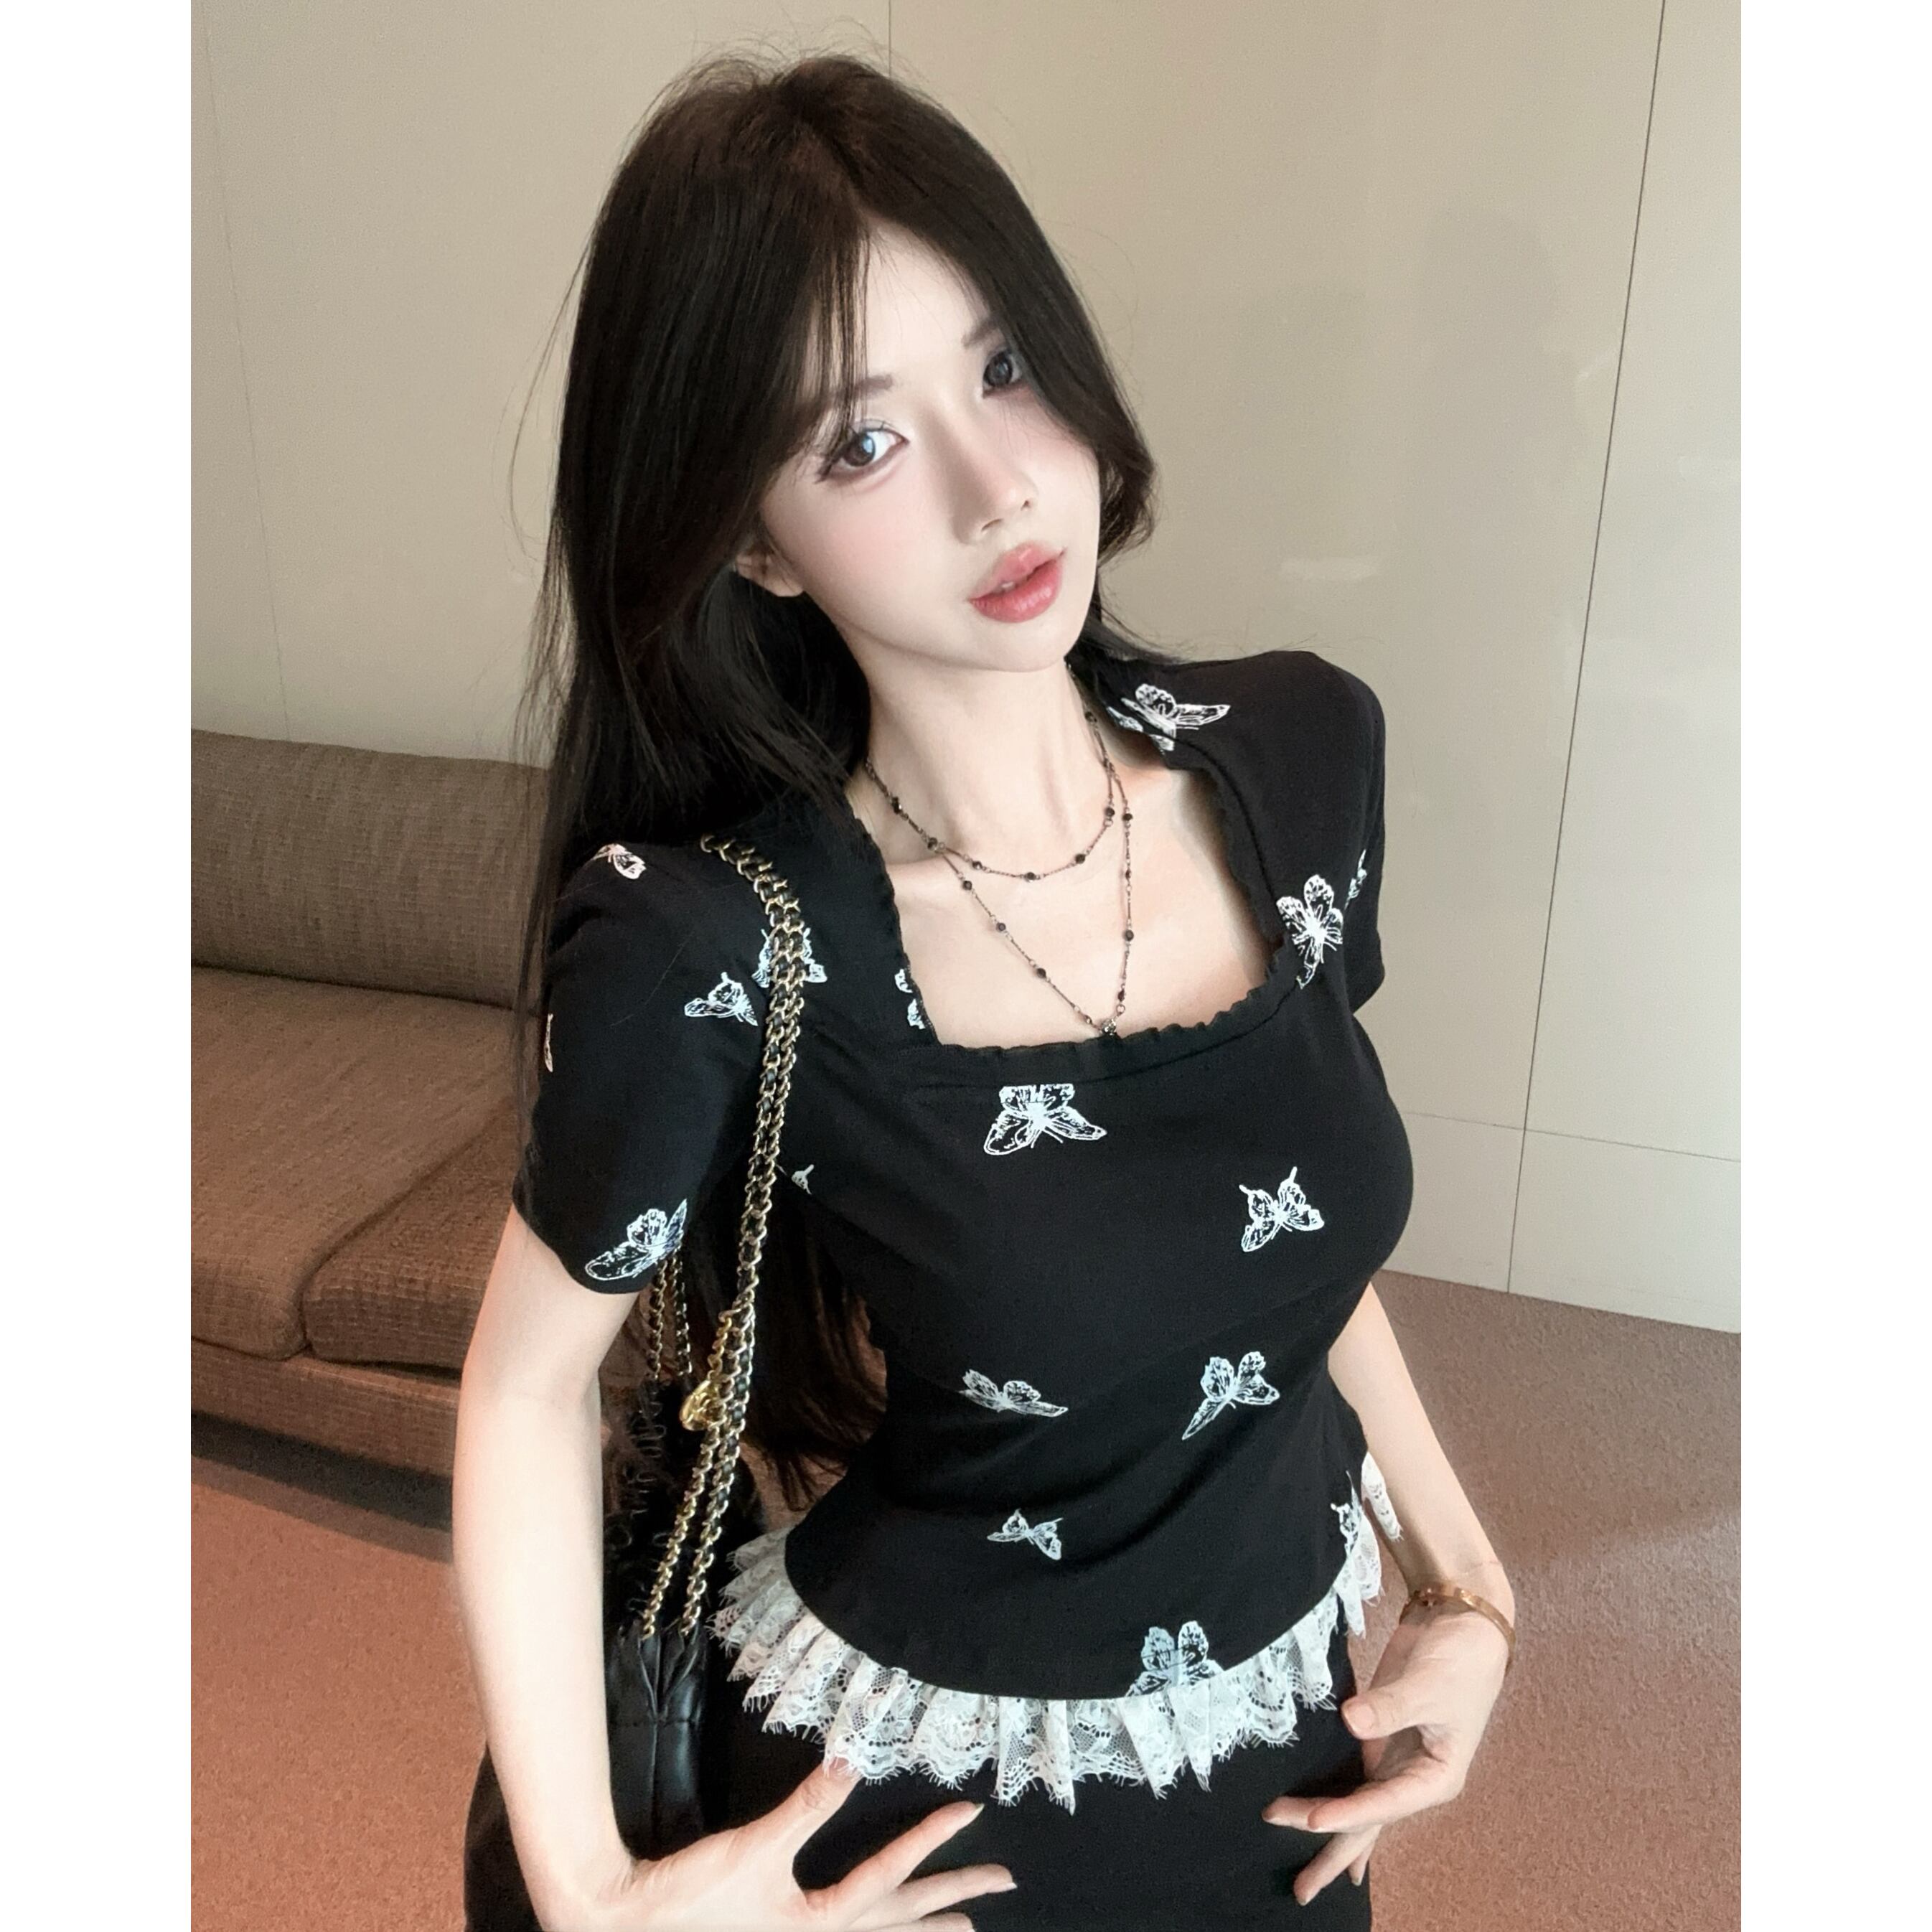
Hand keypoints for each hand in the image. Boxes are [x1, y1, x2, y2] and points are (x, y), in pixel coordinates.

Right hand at [567, 1756, 1016, 1929]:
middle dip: (954, 1900)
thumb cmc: (693, 1895)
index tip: (970, 1811)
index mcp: (821, 1925)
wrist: (631, 1925)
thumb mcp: (756, 1847)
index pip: (891, 1875)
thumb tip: (849, 1761)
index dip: (932, 1839)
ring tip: (966, 1926)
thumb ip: (806, 1807)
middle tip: (1003, 1884)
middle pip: (903, 1923)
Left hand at [1262, 1602, 1508, 1906]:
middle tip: (1300, 1891)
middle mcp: (1415, 1779)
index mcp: (1437, 1776)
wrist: (1462, 1623)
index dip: (1346, 1814)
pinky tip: (1325, 1830)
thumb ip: (1390, 1706)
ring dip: (1328, 1832)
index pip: (1383, 1803)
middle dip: (1334, 1854)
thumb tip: (1352, 1719)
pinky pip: (1356, 1783)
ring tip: (1301, 1878)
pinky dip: (1339, 1806)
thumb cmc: (1458, 1659)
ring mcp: (1397, 1762)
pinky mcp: (1381, 1740)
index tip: (1309, 1820)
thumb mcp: (1429, 1684)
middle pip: (1369, 1824)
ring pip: (1358, 1809)